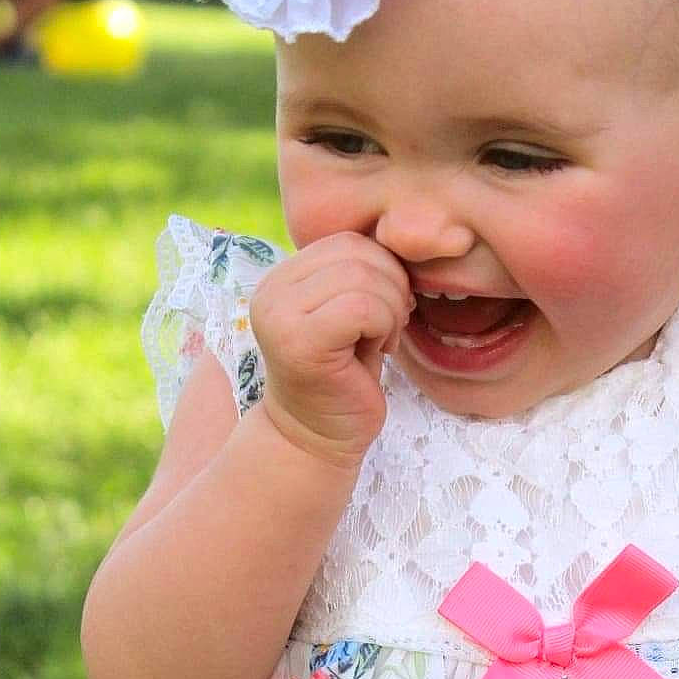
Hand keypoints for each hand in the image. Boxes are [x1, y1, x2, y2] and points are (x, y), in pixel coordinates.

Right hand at [248, 232, 412, 467]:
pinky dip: (384, 327)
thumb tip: (407, 239)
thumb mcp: (349, 314)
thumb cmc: (343, 378)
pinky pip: (363, 307)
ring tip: (380, 341)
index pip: (347, 241)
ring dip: (390, 311)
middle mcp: (271, 290)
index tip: (386, 309)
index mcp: (282, 277)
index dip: (383, 269)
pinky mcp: (299, 342)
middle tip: (389, 328)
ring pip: (363, 278)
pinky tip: (377, 351)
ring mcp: (280, 315)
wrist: (317, 438)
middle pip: (357, 254)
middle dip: (392, 289)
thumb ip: (359, 275)